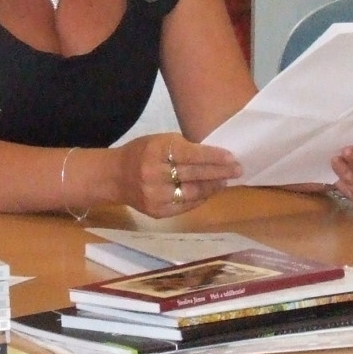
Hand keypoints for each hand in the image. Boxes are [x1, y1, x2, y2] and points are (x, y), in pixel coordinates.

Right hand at [115, 133, 240, 217]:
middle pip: (194, 174)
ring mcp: (155, 196)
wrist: (114, 177)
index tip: (231, 157)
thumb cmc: (140, 153)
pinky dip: (200, 198)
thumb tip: (214, 156)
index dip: (212, 157)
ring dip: (212, 187)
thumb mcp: (158, 141)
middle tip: (238, 170)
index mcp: (155, 151)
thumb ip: (182, 148)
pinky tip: (209, 192)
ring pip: (192, 193)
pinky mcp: (157, 212)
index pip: (190, 155)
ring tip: (226, 182)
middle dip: (219, 172)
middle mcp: (154, 174)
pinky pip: (185, 206)